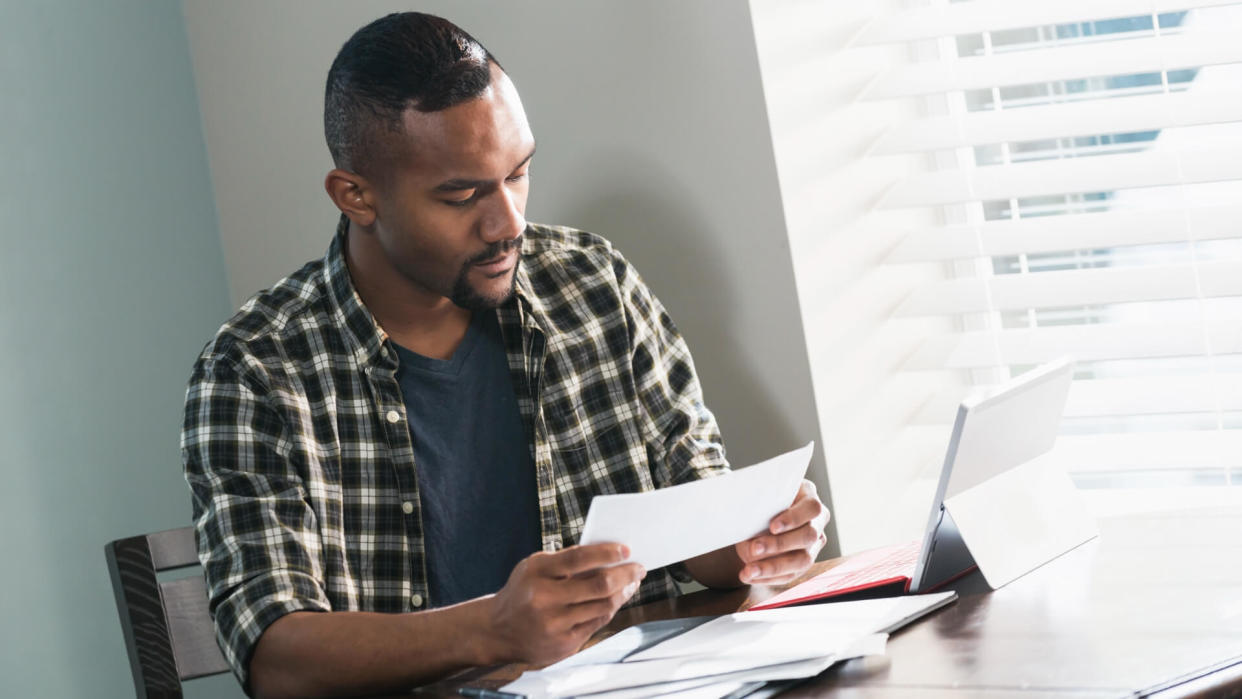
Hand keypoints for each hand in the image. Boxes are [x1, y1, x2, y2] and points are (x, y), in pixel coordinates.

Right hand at [483, 543, 645, 664]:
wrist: (497, 630)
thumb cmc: (523, 591)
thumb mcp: (534, 568)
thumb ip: (566, 562)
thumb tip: (609, 555)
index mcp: (536, 572)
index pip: (579, 558)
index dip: (606, 552)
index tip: (626, 549)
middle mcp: (544, 599)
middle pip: (598, 584)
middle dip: (625, 574)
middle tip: (638, 567)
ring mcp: (554, 624)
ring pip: (603, 605)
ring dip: (623, 592)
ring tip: (631, 583)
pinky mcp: (563, 644)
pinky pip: (597, 623)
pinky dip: (610, 609)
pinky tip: (616, 599)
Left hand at [735, 479, 829, 584]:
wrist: (758, 513)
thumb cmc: (760, 501)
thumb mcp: (759, 500)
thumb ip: (759, 512)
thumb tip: (751, 538)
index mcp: (808, 497)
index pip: (811, 508)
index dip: (794, 518)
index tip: (772, 527)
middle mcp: (817, 522)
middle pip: (809, 536)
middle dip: (780, 544)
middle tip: (755, 548)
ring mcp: (813, 544)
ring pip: (803, 560)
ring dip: (773, 567)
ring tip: (749, 570)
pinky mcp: (802, 563)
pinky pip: (790, 575)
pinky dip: (768, 577)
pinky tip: (750, 576)